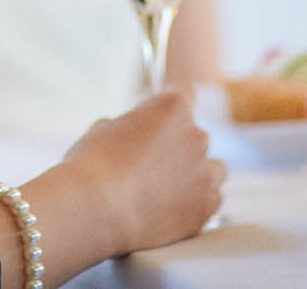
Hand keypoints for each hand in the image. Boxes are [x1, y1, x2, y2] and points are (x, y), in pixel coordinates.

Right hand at [58, 91, 224, 254]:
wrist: (96, 209)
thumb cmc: (94, 164)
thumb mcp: (105, 128)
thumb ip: (131, 126)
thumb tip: (132, 135)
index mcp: (174, 107)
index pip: (184, 96)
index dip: (167, 111)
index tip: (156, 122)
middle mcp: (197, 136)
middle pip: (196, 137)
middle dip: (178, 147)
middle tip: (150, 164)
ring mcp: (206, 173)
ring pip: (212, 170)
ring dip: (195, 175)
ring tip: (163, 190)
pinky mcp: (206, 207)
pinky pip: (209, 200)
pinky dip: (194, 204)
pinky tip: (168, 210)